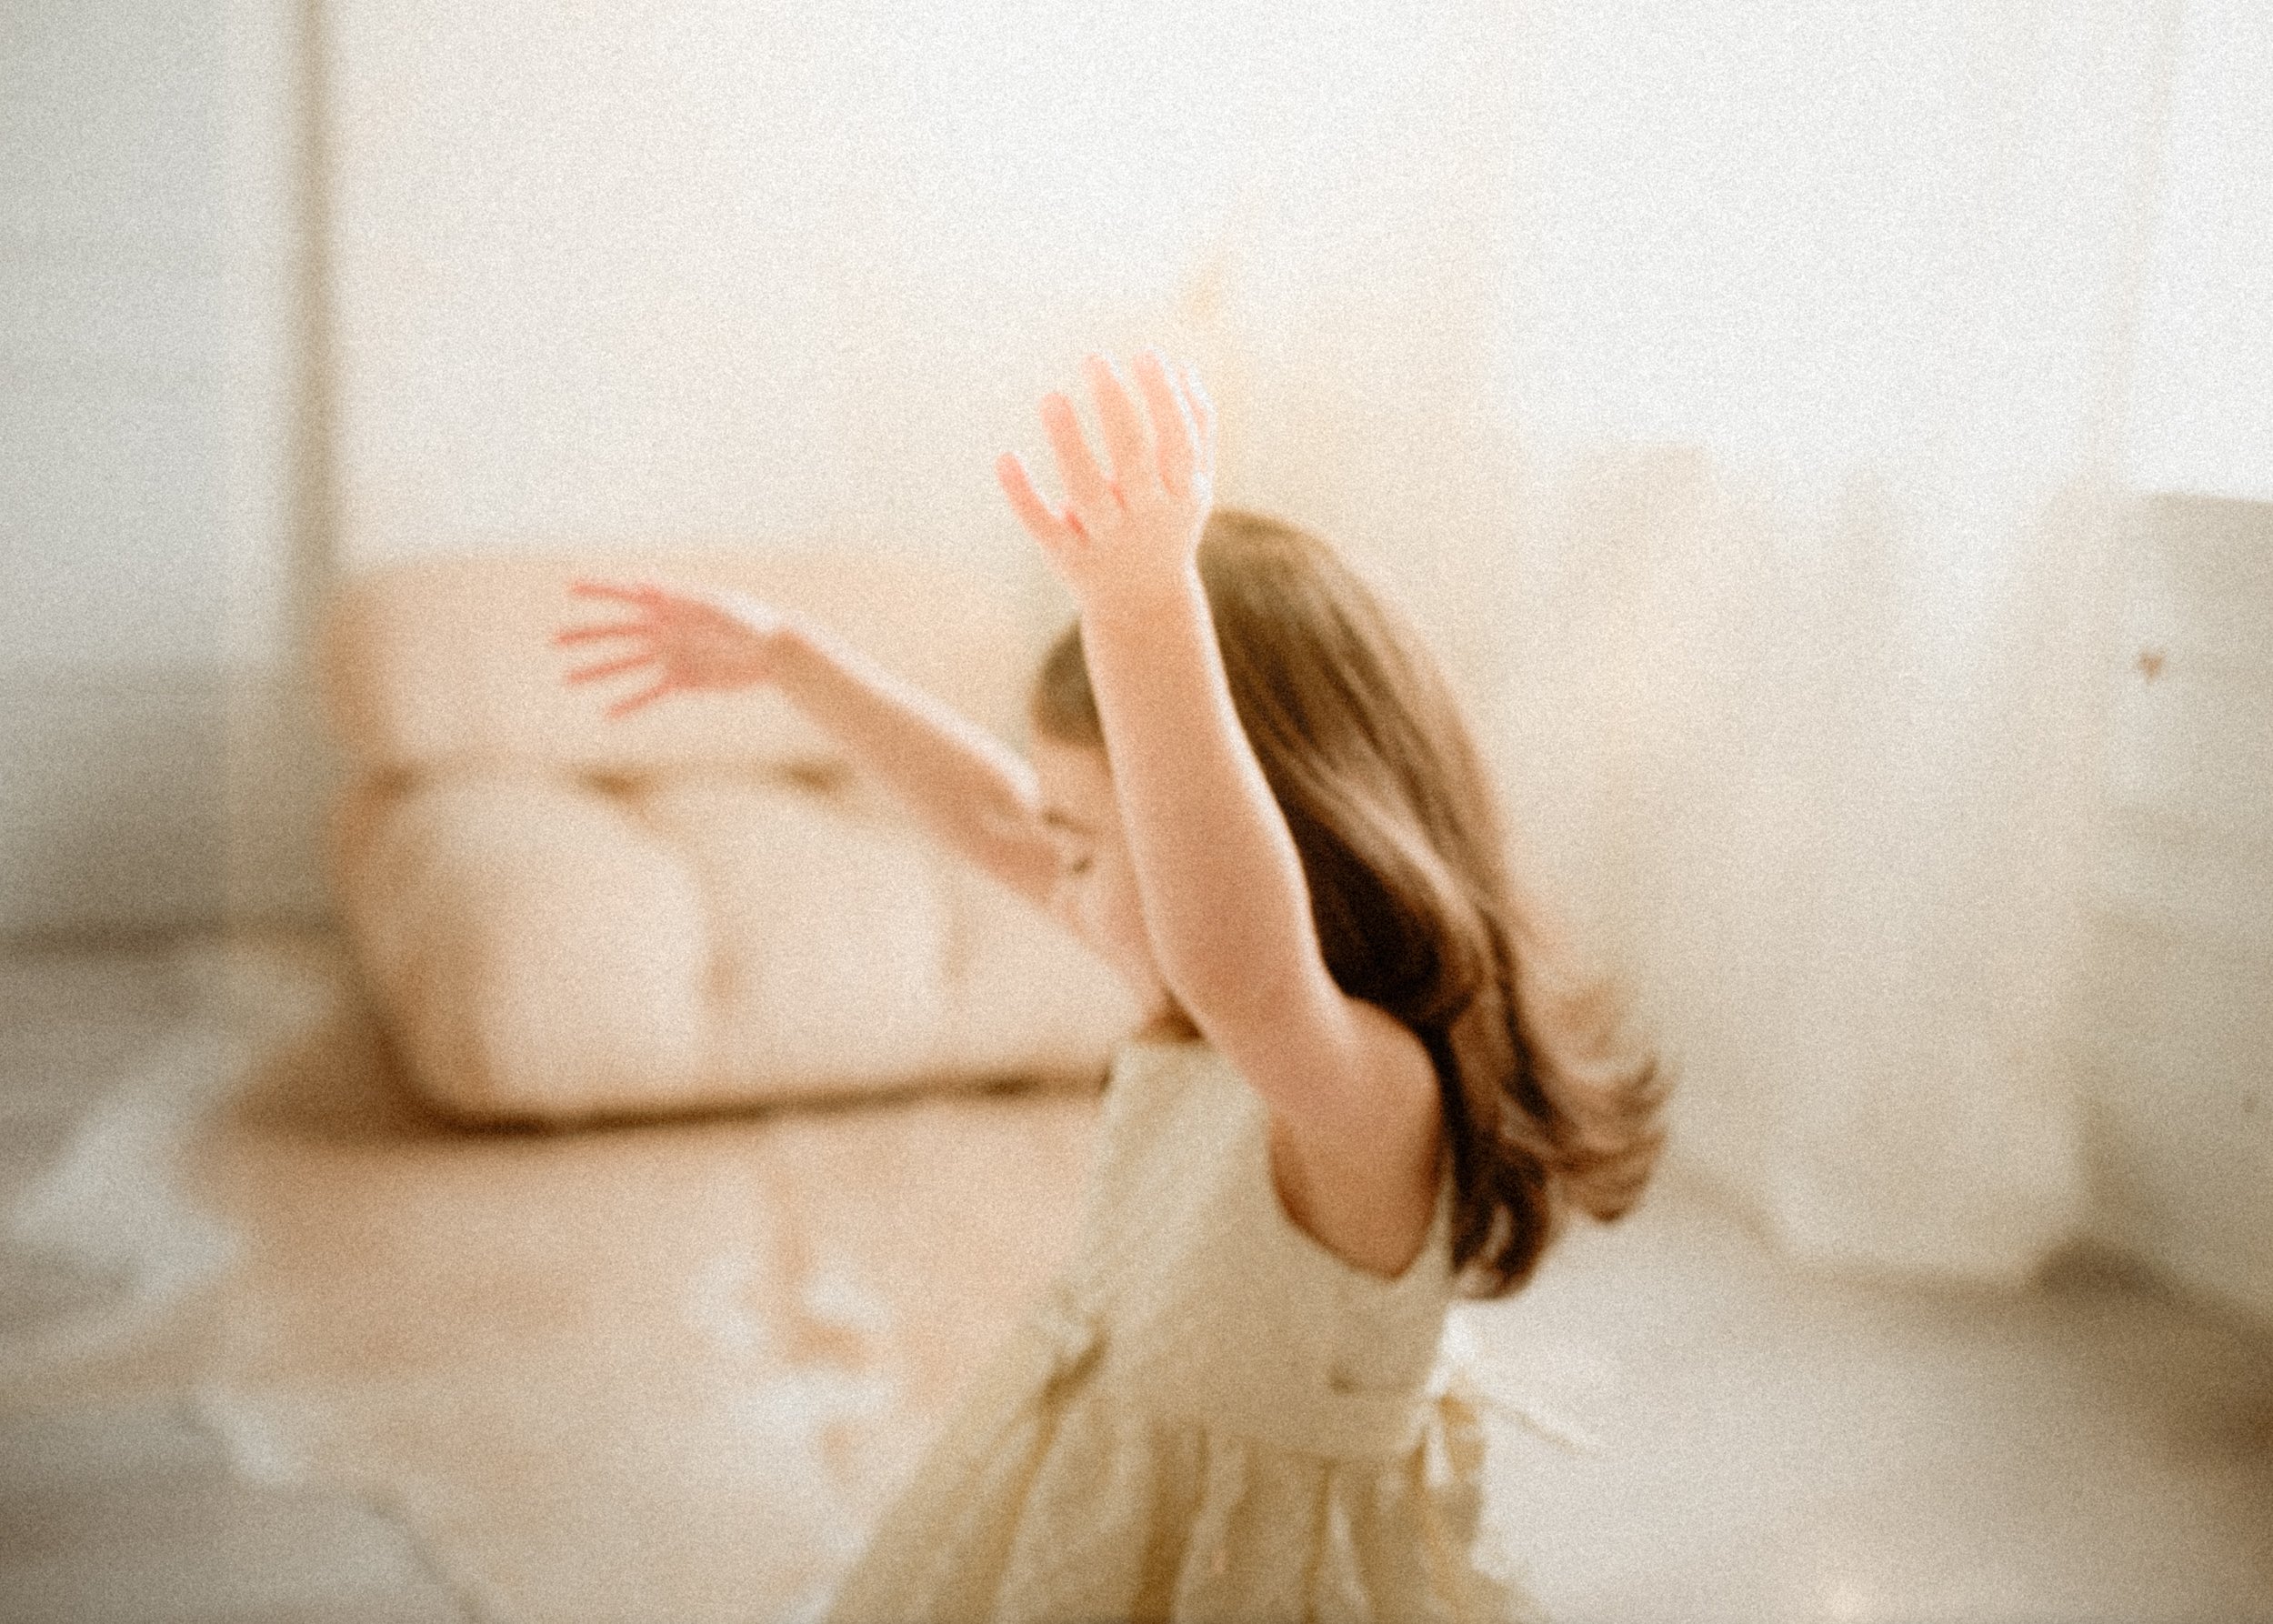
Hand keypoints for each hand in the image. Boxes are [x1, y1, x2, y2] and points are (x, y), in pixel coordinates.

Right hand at [553, 581, 793, 719]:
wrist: (772, 652)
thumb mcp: (715, 605)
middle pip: (615, 633)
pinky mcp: (682, 680)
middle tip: (553, 641)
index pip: (626, 596)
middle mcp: (663, 630)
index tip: (570, 588)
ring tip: (567, 678)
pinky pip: (648, 694)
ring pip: (624, 665)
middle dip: (584, 636)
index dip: (598, 591)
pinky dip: (628, 704)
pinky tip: (606, 714)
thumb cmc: (750, 622)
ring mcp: (669, 656)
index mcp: (669, 606)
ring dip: (596, 672)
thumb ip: (677, 598)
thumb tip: (640, 584)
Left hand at [997, 350, 1215, 606]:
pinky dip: (1023, 495)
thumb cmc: (1167, 524)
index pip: (1179, 441)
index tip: (1146, 354)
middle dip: (1117, 407)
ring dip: (1069, 444)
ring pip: (1087, 492)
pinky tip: (1005, 457)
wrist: (1144, 603)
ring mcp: (1106, 538)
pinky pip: (1043, 526)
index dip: (1164, 398)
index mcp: (1183, 493)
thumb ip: (1197, 428)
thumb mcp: (1194, 483)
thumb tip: (1181, 367)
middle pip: (1135, 460)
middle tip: (1094, 358)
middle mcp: (1146, 516)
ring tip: (1051, 397)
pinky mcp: (1067, 556)